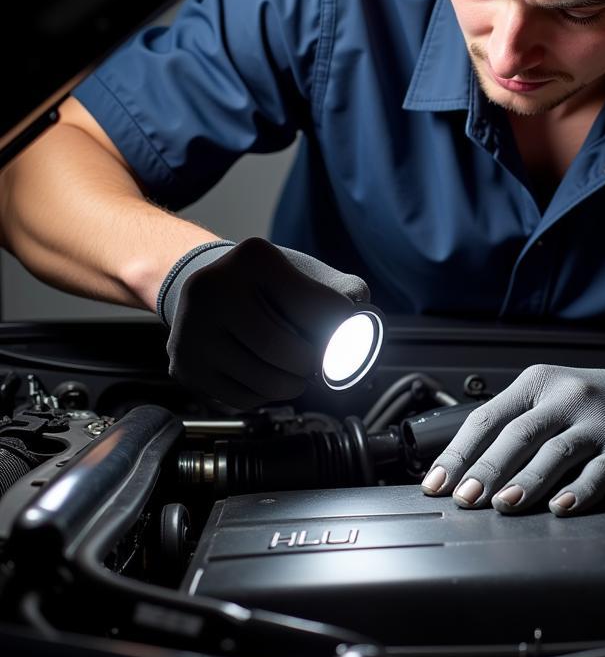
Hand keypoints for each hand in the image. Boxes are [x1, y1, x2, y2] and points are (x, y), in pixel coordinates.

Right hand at [158, 237, 369, 407]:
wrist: (204, 287)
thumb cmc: (264, 283)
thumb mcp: (303, 271)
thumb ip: (344, 292)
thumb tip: (367, 320)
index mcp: (254, 258)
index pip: (318, 307)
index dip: (340, 330)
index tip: (344, 337)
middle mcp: (213, 289)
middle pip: (288, 351)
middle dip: (315, 362)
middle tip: (319, 359)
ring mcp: (192, 330)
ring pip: (267, 382)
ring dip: (296, 383)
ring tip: (297, 367)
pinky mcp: (185, 365)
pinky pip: (245, 398)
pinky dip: (267, 394)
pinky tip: (266, 371)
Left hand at [420, 363, 604, 515]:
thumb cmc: (600, 405)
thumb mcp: (554, 399)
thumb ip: (516, 425)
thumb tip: (466, 470)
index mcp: (539, 383)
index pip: (488, 417)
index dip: (459, 453)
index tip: (438, 483)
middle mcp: (566, 397)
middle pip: (518, 434)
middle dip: (487, 469)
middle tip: (465, 498)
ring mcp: (596, 422)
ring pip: (554, 453)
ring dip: (526, 482)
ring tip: (504, 505)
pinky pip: (597, 472)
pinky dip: (577, 492)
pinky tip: (561, 509)